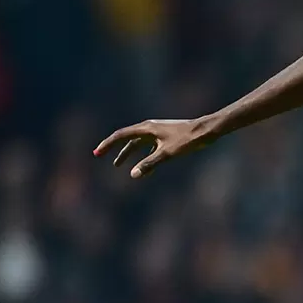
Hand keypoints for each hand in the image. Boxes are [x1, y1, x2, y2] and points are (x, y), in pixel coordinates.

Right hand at [93, 118, 211, 177]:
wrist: (205, 131)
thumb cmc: (187, 140)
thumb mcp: (167, 153)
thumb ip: (150, 164)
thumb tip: (133, 175)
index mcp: (146, 128)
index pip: (121, 135)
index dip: (108, 144)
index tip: (97, 153)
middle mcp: (150, 128)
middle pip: (127, 139)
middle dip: (114, 148)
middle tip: (100, 156)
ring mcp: (158, 132)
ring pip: (138, 144)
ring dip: (128, 154)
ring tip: (119, 165)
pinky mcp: (167, 137)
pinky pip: (150, 147)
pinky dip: (144, 156)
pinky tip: (145, 168)